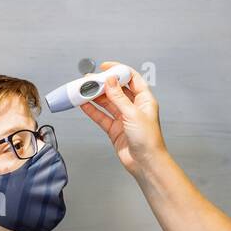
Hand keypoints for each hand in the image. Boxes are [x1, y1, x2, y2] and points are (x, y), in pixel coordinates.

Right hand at [79, 60, 165, 175]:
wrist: (146, 163)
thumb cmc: (148, 140)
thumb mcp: (132, 113)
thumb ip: (119, 97)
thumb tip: (110, 80)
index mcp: (144, 99)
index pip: (131, 78)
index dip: (118, 70)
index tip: (104, 67)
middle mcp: (134, 107)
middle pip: (116, 90)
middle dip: (102, 84)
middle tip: (89, 80)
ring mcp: (124, 119)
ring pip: (107, 103)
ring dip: (95, 97)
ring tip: (82, 90)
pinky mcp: (115, 130)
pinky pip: (102, 117)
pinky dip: (92, 111)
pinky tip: (83, 105)